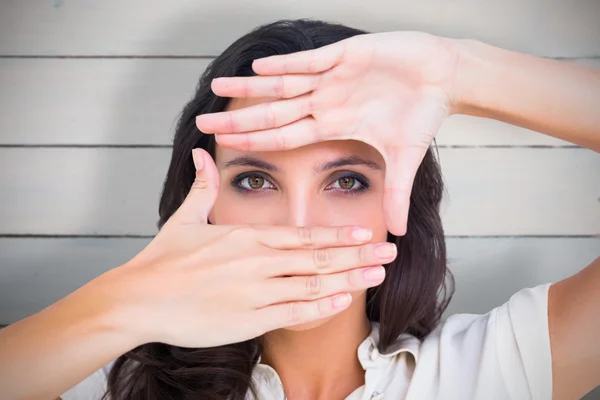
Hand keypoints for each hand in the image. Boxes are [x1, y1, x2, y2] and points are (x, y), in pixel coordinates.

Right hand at [104, 148, 394, 347]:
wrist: (139, 299)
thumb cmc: (162, 260)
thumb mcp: (185, 219)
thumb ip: (202, 187)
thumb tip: (203, 154)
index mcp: (246, 237)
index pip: (302, 234)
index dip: (337, 233)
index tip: (364, 232)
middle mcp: (257, 262)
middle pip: (317, 258)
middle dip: (357, 256)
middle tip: (389, 254)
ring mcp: (255, 292)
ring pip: (312, 285)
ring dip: (349, 280)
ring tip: (378, 276)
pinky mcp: (247, 319)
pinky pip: (292, 313)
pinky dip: (320, 308)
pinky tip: (343, 302)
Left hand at [195, 31, 460, 234]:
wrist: (444, 77)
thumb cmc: (422, 114)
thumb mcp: (405, 158)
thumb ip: (395, 192)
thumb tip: (396, 233)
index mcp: (332, 125)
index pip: (284, 135)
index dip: (255, 140)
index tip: (225, 147)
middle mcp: (326, 102)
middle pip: (273, 112)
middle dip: (239, 117)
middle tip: (202, 121)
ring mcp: (333, 78)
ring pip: (283, 83)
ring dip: (251, 86)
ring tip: (218, 85)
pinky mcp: (348, 54)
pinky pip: (311, 60)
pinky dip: (287, 63)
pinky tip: (260, 66)